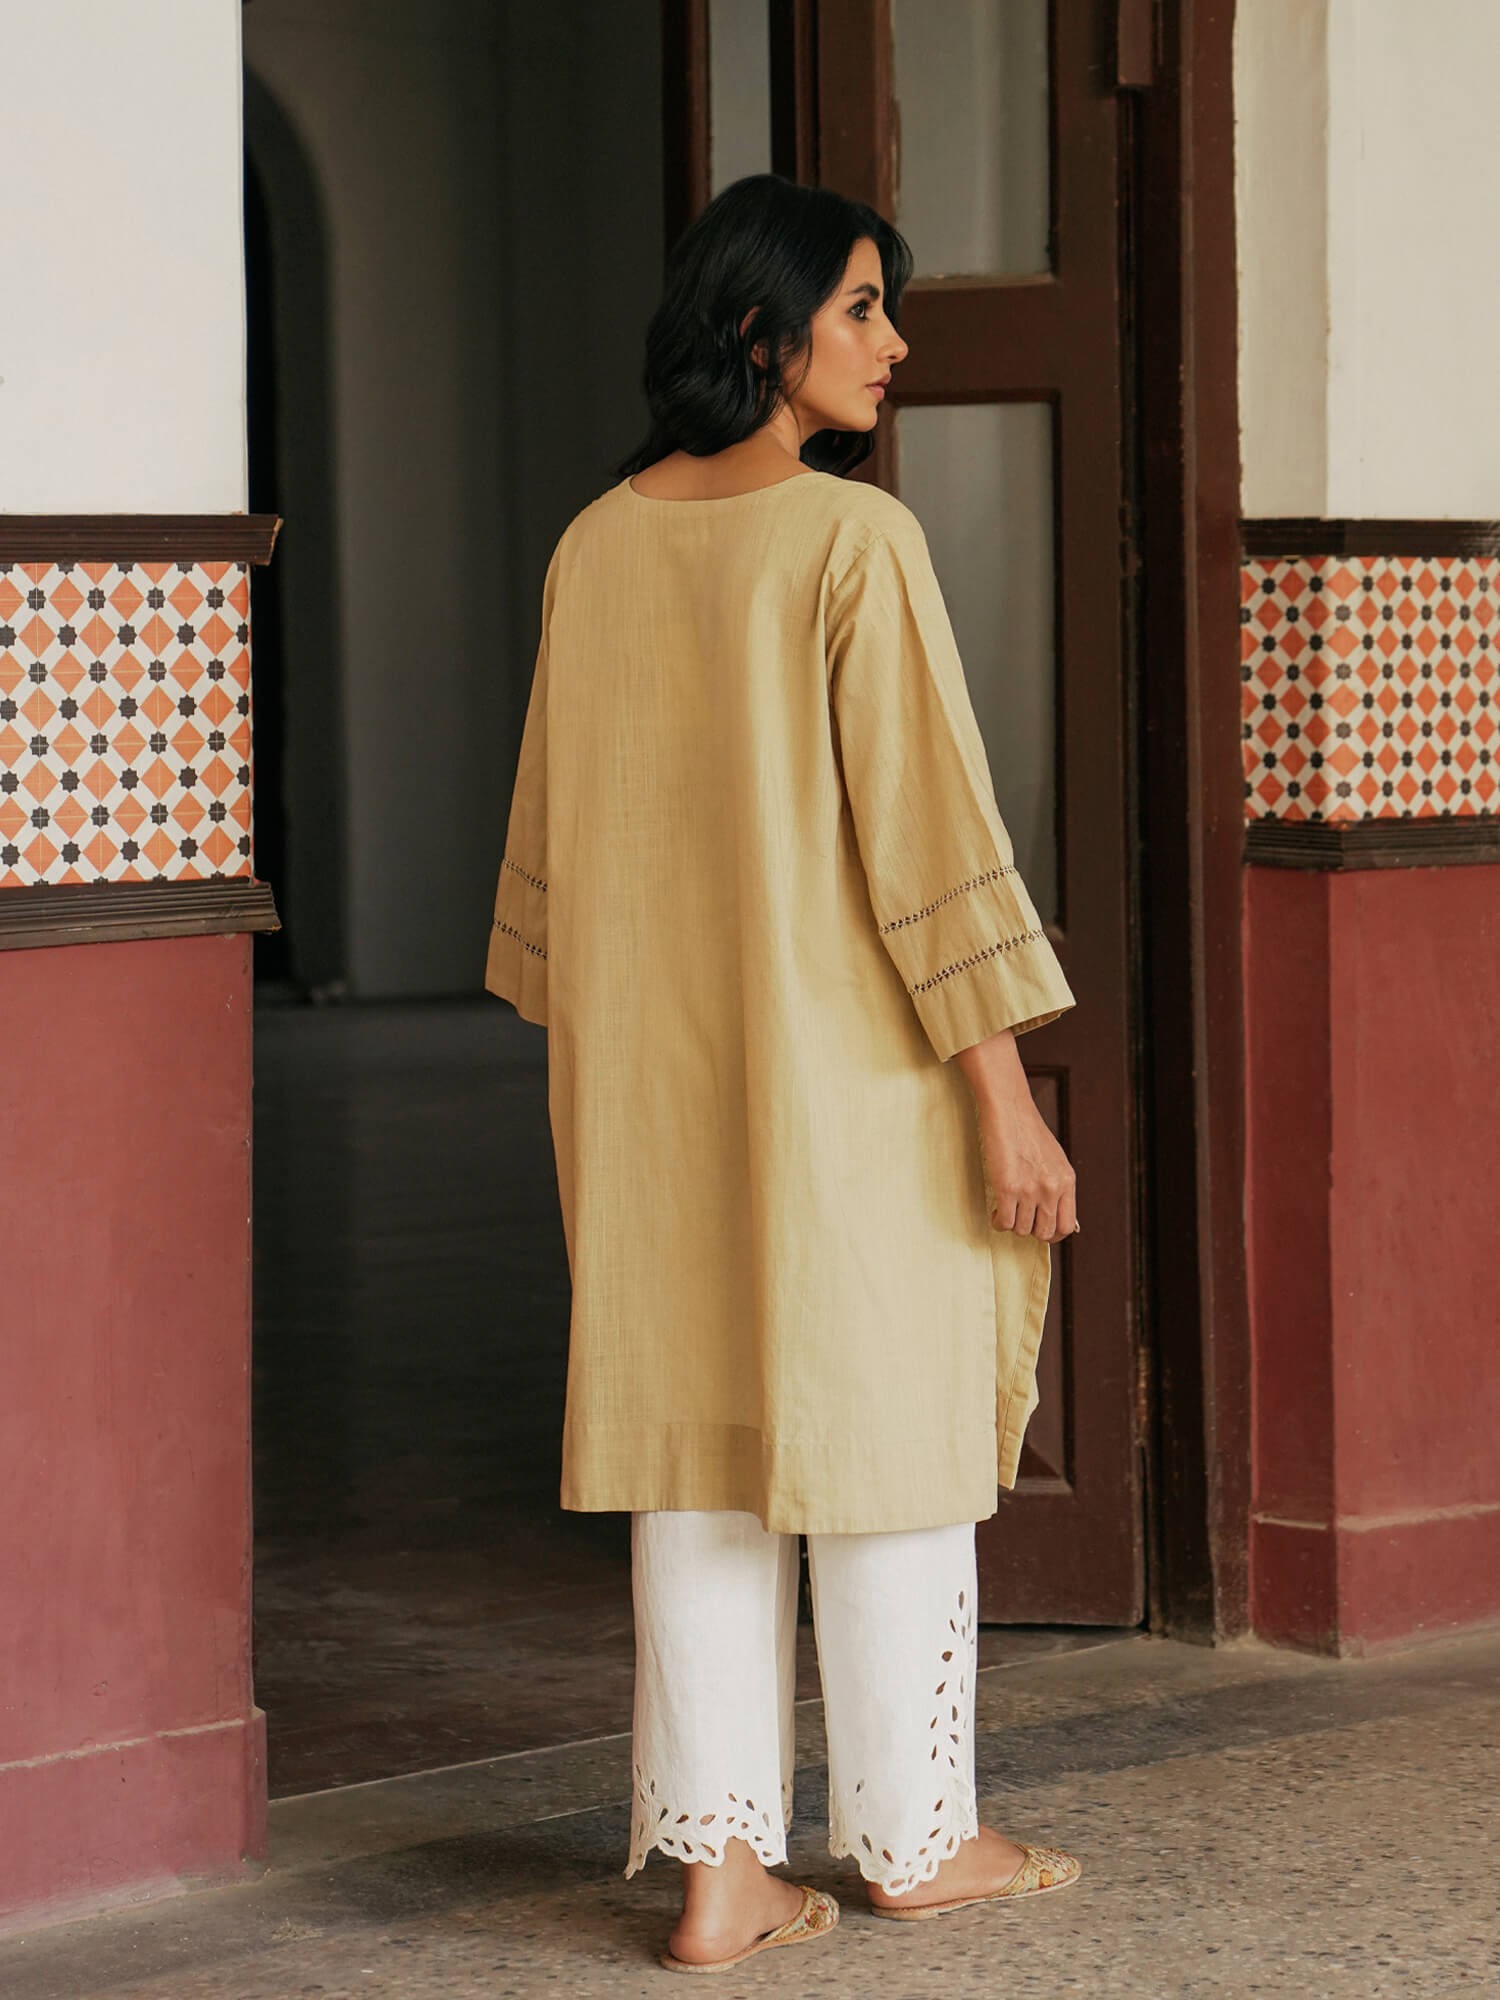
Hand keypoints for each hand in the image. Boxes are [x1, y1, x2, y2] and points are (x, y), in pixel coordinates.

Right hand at [954, 1028, 1077, 1242]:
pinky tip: (996, 1211)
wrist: (1009, 1109)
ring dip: (1012, 1224)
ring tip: (1005, 1209)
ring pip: (1022, 1229)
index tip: (1040, 1229)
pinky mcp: (1008, 1188)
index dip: (1053, 1234)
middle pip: (1045, 1233)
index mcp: (1067, 1181)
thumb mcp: (1054, 1159)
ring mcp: (1030, 1190)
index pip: (1068, 1226)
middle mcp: (1052, 1188)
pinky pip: (1004, 1222)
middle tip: (1020, 1218)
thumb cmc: (1027, 1131)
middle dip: (1030, 1230)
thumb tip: (1054, 1211)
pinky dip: (998, 1221)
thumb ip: (1057, 1185)